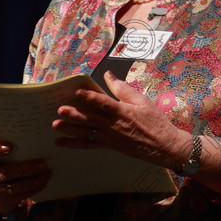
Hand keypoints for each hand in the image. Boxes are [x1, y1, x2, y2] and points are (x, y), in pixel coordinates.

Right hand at [0, 142, 50, 213]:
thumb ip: (5, 150)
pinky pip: (22, 195)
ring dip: (35, 180)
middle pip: (7, 173)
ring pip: (17, 186)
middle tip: (44, 164)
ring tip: (47, 173)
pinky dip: (35, 188)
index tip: (9, 147)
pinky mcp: (4, 201)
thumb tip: (28, 140)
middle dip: (28, 168)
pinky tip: (43, 182)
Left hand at [52, 71, 191, 169]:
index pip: (104, 103)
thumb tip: (108, 75)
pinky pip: (88, 145)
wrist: (164, 146)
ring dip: (70, 129)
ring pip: (86, 132)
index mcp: (122, 111)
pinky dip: (74, 144)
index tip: (78, 92)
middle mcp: (114, 125)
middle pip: (91, 118)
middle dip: (74, 114)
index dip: (90, 97)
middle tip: (59, 110)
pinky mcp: (109, 146)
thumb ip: (122, 89)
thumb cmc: (155, 122)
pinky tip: (61, 142)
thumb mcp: (142, 101)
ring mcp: (110, 137)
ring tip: (55, 125)